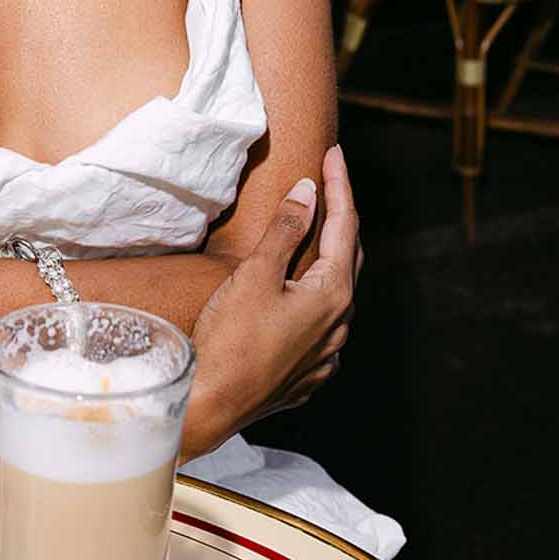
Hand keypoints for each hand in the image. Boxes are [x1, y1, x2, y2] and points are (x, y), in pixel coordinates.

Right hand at [185, 144, 359, 452]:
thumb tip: (309, 191)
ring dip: (328, 258)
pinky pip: (322, 325)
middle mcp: (339, 326)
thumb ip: (286, 230)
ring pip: (336, 293)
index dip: (339, 186)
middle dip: (339, 218)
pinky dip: (315, 296)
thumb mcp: (255, 275)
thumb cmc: (230, 340)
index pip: (344, 226)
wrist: (210, 405)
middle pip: (348, 258)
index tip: (334, 154)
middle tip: (328, 184)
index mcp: (333, 295)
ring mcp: (326, 354)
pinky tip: (299, 292)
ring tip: (314, 231)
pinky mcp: (308, 374)